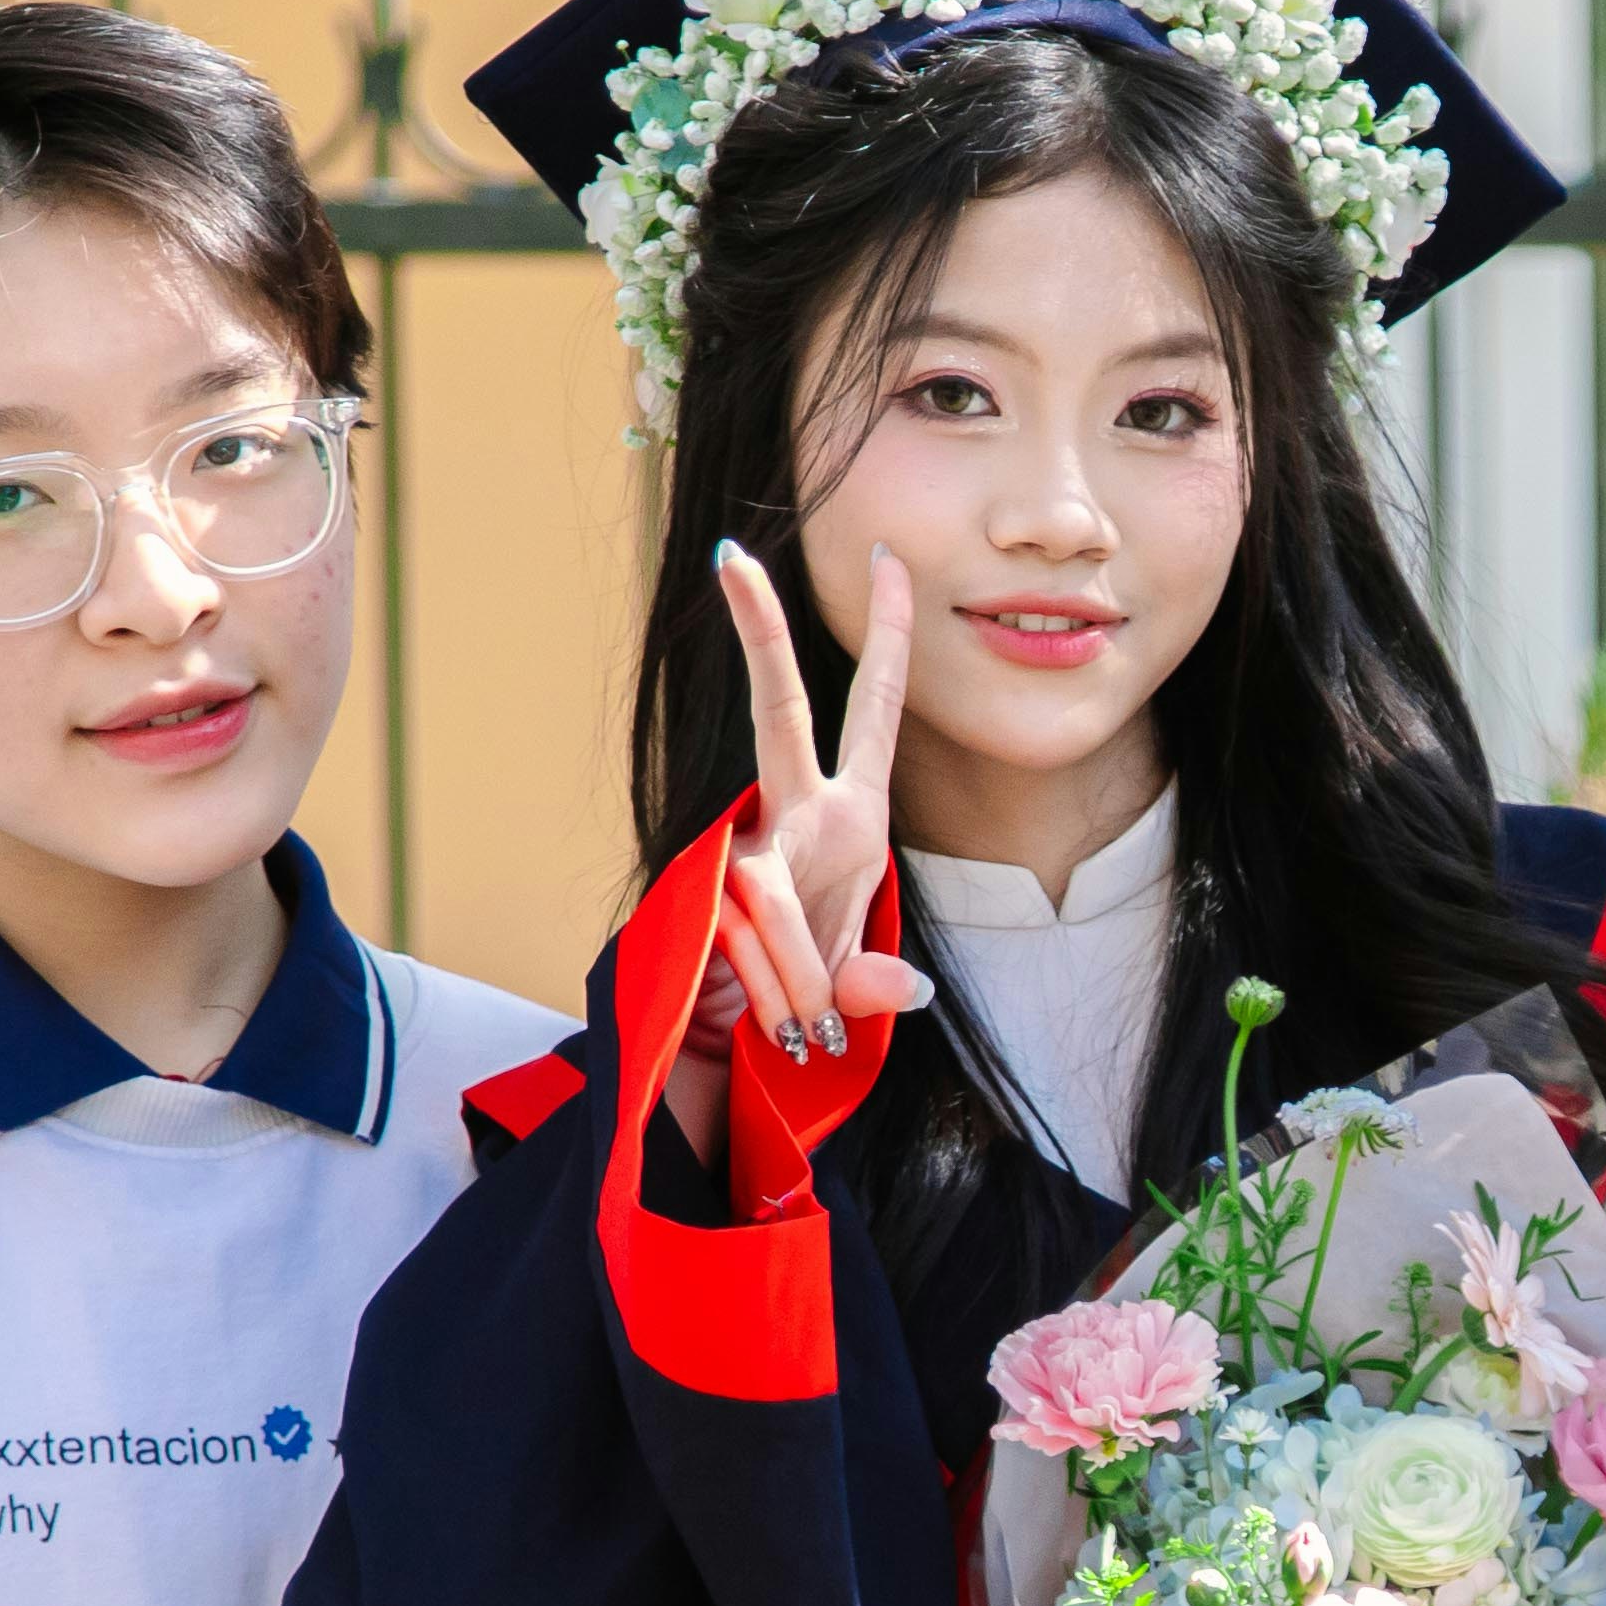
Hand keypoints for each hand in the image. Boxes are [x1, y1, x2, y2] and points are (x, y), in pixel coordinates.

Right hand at [668, 535, 930, 1166]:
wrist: (727, 1047)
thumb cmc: (806, 998)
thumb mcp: (860, 988)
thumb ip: (875, 984)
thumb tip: (900, 990)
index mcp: (853, 814)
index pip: (875, 710)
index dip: (888, 636)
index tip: (888, 558)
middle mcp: (794, 814)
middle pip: (776, 713)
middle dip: (760, 636)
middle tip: (731, 558)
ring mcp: (742, 848)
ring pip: (774, 897)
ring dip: (801, 978)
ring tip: (804, 1028)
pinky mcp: (705, 893)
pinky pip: (756, 944)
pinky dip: (780, 994)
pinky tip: (781, 1024)